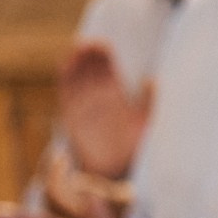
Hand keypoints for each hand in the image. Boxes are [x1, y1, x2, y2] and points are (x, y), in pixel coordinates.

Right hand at [57, 39, 153, 180]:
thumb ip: (150, 103)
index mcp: (117, 100)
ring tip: (81, 48)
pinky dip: (65, 79)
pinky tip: (67, 64)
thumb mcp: (146, 125)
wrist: (116, 174)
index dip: (105, 58)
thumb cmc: (134, 152)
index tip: (106, 45)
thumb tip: (153, 79)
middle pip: (92, 71)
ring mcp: (84, 107)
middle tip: (94, 43)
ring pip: (78, 78)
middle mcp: (98, 101)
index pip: (109, 73)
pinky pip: (66, 94)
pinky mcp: (71, 116)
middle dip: (92, 56)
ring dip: (78, 63)